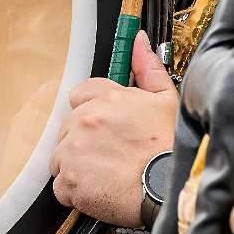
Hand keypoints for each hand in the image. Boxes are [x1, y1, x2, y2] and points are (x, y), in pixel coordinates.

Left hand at [49, 30, 176, 226]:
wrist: (171, 187)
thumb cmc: (172, 147)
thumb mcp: (166, 100)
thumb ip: (148, 68)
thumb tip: (138, 40)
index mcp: (105, 98)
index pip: (78, 96)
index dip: (91, 113)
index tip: (104, 129)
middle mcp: (84, 120)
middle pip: (67, 130)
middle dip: (83, 142)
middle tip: (110, 157)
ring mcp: (74, 151)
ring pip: (61, 158)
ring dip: (77, 168)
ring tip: (105, 177)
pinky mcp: (70, 181)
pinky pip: (61, 188)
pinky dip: (76, 193)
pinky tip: (100, 193)